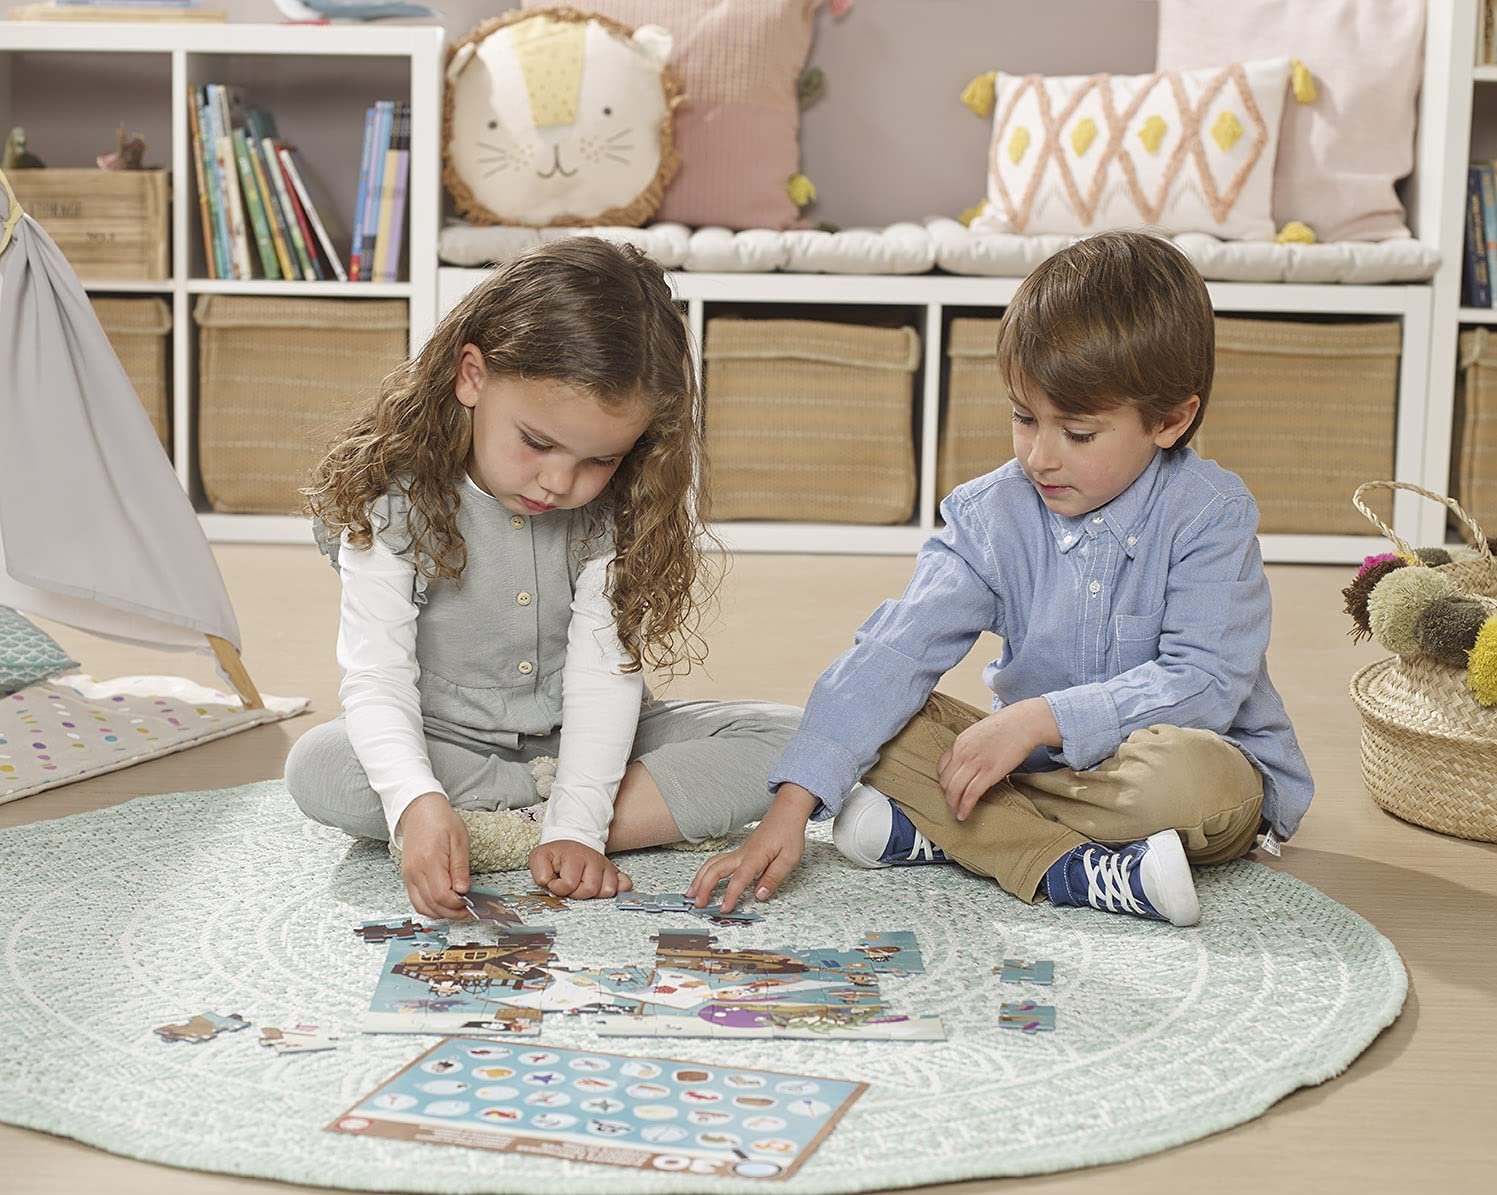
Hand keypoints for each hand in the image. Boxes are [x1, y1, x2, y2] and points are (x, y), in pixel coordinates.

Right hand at [397, 791, 470, 919]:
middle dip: (452, 913)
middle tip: (468, 911)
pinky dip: (429, 907)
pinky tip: (443, 904)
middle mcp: (415, 871)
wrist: (419, 810)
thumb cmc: (440, 820)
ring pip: (422, 906)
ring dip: (440, 913)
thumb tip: (463, 890)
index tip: (470, 903)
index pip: (441, 895)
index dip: (457, 905)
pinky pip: (416, 900)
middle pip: (432, 905)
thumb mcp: (459, 839)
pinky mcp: (407, 877)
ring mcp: (409, 875)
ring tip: (457, 910)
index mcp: (429, 860)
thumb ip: (460, 867)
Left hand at [530, 840, 632, 899]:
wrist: (571, 845)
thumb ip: (539, 872)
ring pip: (607, 891)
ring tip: (583, 886)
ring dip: (594, 894)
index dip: (559, 888)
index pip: (569, 884)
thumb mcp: (540, 857)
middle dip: (576, 893)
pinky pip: (625, 885)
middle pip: (590, 889)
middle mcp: (594, 860)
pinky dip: (618, 890)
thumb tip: (549, 883)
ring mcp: (606, 866)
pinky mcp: (615, 872)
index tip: (555, 882)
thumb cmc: (556, 855)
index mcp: (575, 856)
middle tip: (570, 885)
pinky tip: (603, 888)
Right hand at [686, 784, 816, 913]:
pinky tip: (702, 879)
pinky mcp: (739, 852)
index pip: (739, 879)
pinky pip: (717, 861)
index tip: (725, 908)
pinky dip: (706, 871)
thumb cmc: (788, 833)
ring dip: (699, 879)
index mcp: (755, 857)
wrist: (785, 813)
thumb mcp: (789, 859)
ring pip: (712, 864)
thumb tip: (760, 895)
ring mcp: (738, 852)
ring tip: (691, 893)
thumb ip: (773, 878)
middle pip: (716, 869)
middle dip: (704, 887)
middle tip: (698, 904)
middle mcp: (742, 854)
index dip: (730, 895)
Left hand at [938, 698, 1061, 820]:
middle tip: (952, 803)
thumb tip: (968, 762)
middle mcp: (962, 753)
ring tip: (957, 813)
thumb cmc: (1007, 726)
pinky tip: (964, 814)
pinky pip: (970, 795)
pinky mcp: (988, 774)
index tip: (949, 788)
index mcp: (959, 742)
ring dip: (953, 805)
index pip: (941, 767)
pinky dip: (964, 807)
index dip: (944, 781)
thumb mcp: (979, 733)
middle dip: (947, 795)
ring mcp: (974, 763)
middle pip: (945, 781)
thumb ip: (970, 747)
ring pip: (954, 790)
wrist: (1024, 723)